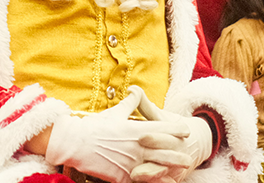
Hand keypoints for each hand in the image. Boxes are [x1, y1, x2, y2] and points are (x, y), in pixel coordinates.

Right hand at [46, 87, 192, 182]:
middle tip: (189, 157)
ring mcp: (130, 162)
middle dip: (177, 155)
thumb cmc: (94, 126)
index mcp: (136, 129)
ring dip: (168, 170)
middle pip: (163, 152)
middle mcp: (136, 146)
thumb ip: (130, 103)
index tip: (186, 131)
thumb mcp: (114, 112)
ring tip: (178, 173)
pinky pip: (140, 180)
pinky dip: (151, 182)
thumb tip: (136, 90)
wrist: (75, 143)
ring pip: (155, 168)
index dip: (175, 130)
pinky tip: (158, 182)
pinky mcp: (121, 175)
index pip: (161, 129)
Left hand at [135, 95, 213, 180]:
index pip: (165, 136)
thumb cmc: (170, 126)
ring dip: (152, 177)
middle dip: (151, 163)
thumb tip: (132, 88)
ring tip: (135, 178)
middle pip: (165, 159)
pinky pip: (166, 182)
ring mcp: (175, 167)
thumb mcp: (160, 116)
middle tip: (134, 168)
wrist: (196, 142)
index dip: (155, 138)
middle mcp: (177, 152)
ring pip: (164, 173)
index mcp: (175, 135)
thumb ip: (145, 106)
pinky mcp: (173, 177)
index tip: (142, 136)